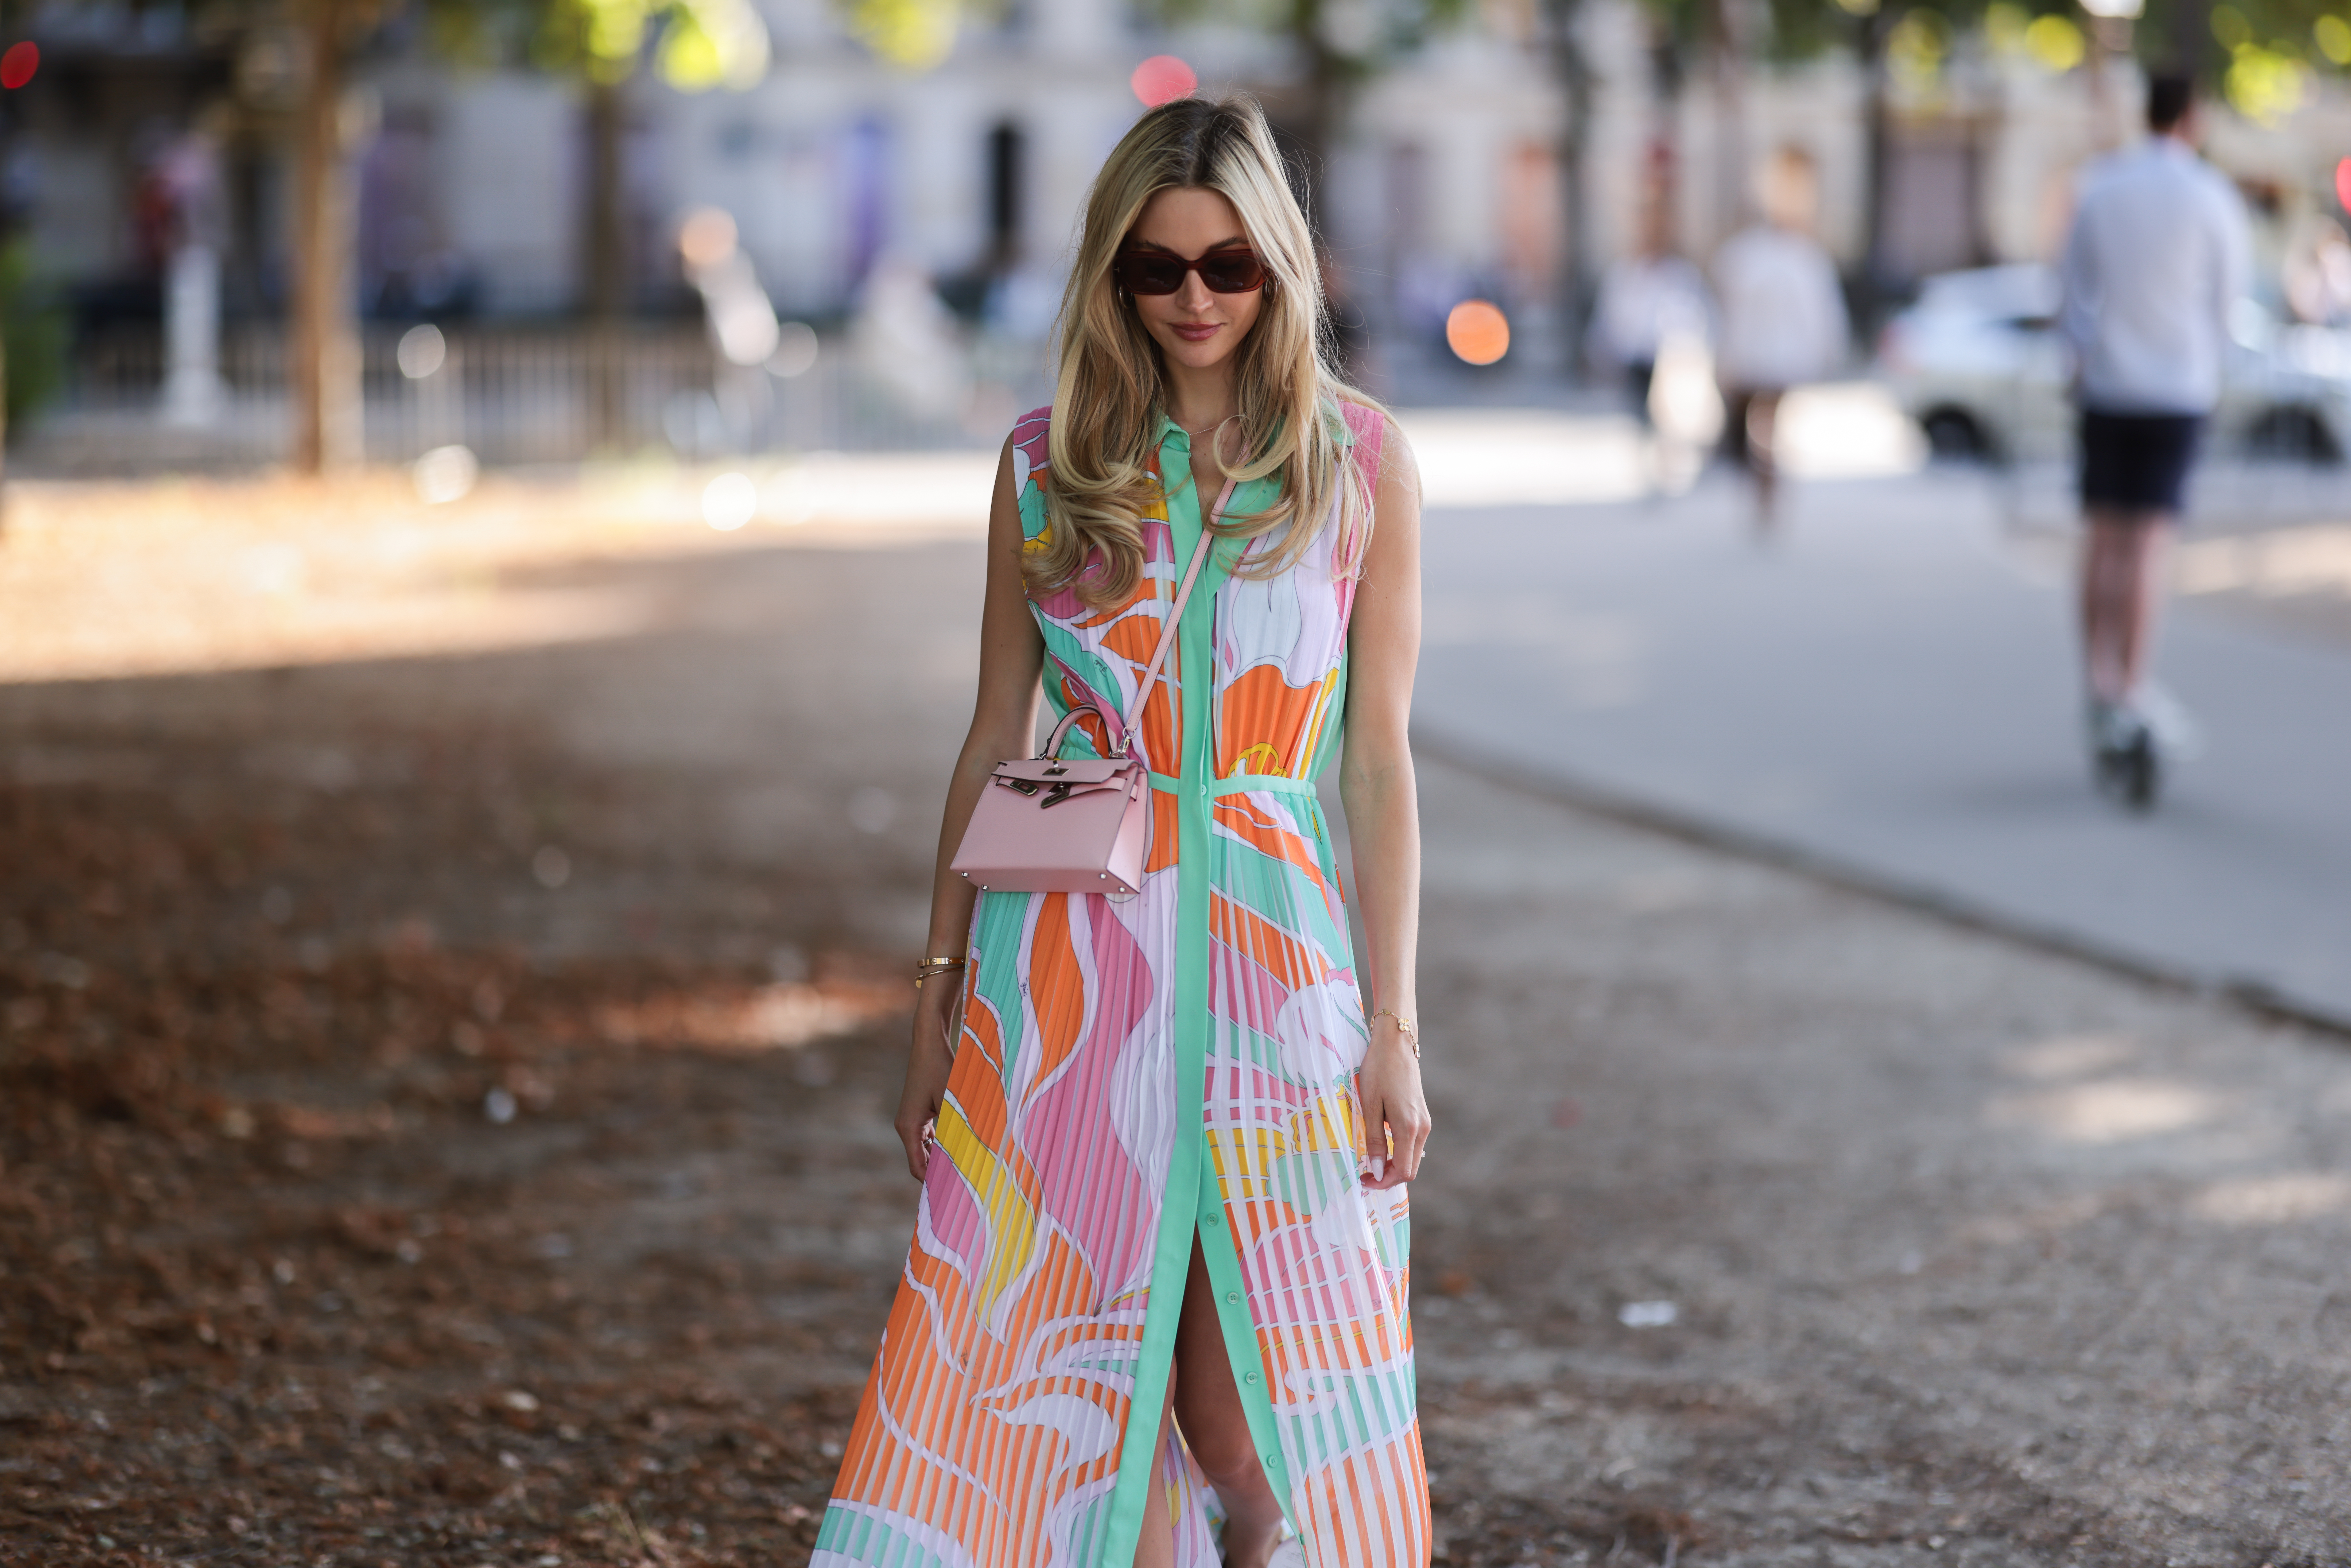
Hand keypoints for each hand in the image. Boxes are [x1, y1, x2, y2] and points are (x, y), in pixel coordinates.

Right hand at [893, 975, 959, 1181]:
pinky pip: (930, 1137)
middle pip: (921, 1162)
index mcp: (909, 1127)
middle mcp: (906, 1126)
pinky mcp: (919, 1112)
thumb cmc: (942, 1067)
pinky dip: (942, 1145)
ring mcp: (911, 1119)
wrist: (929, 1041)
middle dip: (941, 1173)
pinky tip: (962, 1148)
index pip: (918, 1167)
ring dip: (943, 1159)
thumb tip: (970, 1154)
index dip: (934, 1183)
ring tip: (967, 1170)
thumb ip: (957, 1128)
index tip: (954, 1194)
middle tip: (967, 1186)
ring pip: (926, 1150)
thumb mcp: (953, 1100)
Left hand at [1356, 1021, 1428, 1190]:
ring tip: (1369, 1160)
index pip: (1402, 1171)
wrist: (1396, 1043)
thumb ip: (1373, 1140)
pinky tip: (1380, 1145)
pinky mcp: (1422, 1115)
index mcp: (1408, 1128)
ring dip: (1393, 1165)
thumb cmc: (1379, 1070)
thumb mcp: (1369, 1106)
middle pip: (1410, 1169)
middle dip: (1388, 1177)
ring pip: (1412, 1157)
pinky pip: (1412, 1144)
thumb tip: (1376, 1171)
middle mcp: (1421, 1128)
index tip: (1363, 1181)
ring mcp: (1424, 1122)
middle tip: (1364, 1175)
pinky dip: (1398, 1152)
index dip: (1383, 1182)